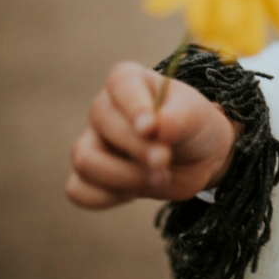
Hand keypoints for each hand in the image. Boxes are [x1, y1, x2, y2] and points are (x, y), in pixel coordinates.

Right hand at [65, 61, 239, 208]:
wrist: (200, 156)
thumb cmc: (194, 125)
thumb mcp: (197, 117)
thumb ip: (177, 119)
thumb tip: (156, 127)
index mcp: (130, 81)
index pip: (121, 83)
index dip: (133, 105)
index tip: (150, 128)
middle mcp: (104, 108)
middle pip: (103, 123)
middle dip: (137, 147)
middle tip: (164, 160)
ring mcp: (91, 141)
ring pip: (85, 159)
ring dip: (122, 176)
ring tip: (159, 178)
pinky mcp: (89, 175)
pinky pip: (79, 190)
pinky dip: (105, 197)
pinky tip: (134, 192)